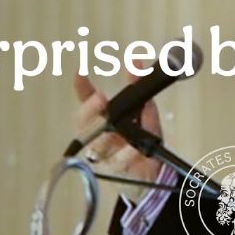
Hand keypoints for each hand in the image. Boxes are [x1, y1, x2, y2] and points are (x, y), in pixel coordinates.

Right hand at [73, 62, 163, 201]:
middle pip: (84, 125)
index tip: (80, 73)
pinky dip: (126, 154)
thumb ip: (138, 89)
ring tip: (118, 127)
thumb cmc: (143, 138)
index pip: (86, 102)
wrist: (154, 170)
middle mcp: (100, 136)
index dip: (81, 88)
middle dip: (90, 111)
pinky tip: (133, 148)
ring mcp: (106, 154)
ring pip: (97, 146)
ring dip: (107, 136)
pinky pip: (117, 162)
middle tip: (100, 99)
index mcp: (104, 119)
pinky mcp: (116, 171)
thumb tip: (136, 64)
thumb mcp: (145, 110)